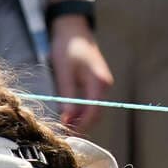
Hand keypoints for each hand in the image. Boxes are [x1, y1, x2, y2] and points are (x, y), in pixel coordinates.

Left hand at [49, 16, 112, 131]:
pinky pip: (91, 103)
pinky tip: (68, 116)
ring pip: (94, 109)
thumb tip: (67, 118)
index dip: (81, 125)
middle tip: (63, 136)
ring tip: (63, 129)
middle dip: (81, 126)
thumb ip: (67, 96)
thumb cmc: (66, 48)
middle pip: (96, 113)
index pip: (93, 111)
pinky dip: (81, 112)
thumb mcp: (63, 72)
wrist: (73, 30)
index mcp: (98, 82)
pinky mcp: (96, 84)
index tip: (67, 135)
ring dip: (81, 120)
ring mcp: (102, 84)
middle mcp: (104, 85)